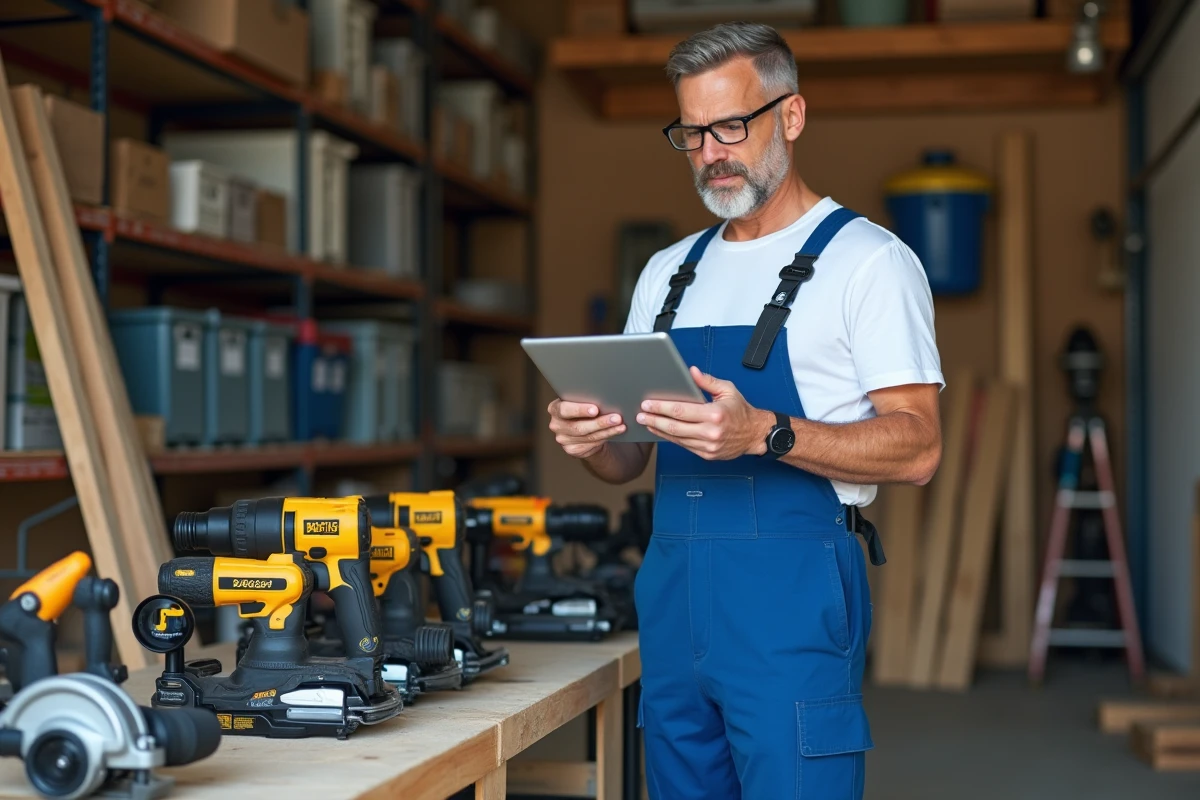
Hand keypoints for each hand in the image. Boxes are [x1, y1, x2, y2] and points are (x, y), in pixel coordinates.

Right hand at [547, 399, 626, 458]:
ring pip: (588, 436)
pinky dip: (606, 436)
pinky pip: (591, 444)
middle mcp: (556, 424)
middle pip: (578, 426)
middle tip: (616, 418)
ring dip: (607, 430)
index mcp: (555, 408)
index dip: (579, 410)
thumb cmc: (583, 409)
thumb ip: (585, 398)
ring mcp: (563, 439)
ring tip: (620, 425)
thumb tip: (605, 395)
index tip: (596, 409)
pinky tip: (616, 431)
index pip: (564, 409)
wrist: (583, 428)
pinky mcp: (571, 449)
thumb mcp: (581, 401)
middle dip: (599, 422)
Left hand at [636, 367, 772, 459]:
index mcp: (714, 414)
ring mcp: (708, 446)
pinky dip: (671, 438)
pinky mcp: (707, 455)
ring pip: (677, 439)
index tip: (648, 404)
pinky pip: (684, 446)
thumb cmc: (741, 411)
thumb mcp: (728, 390)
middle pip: (674, 427)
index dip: (661, 407)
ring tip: (646, 422)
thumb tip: (691, 371)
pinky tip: (662, 431)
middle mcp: (710, 432)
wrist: (755, 435)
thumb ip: (707, 381)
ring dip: (659, 430)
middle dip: (654, 419)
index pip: (680, 410)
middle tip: (640, 414)